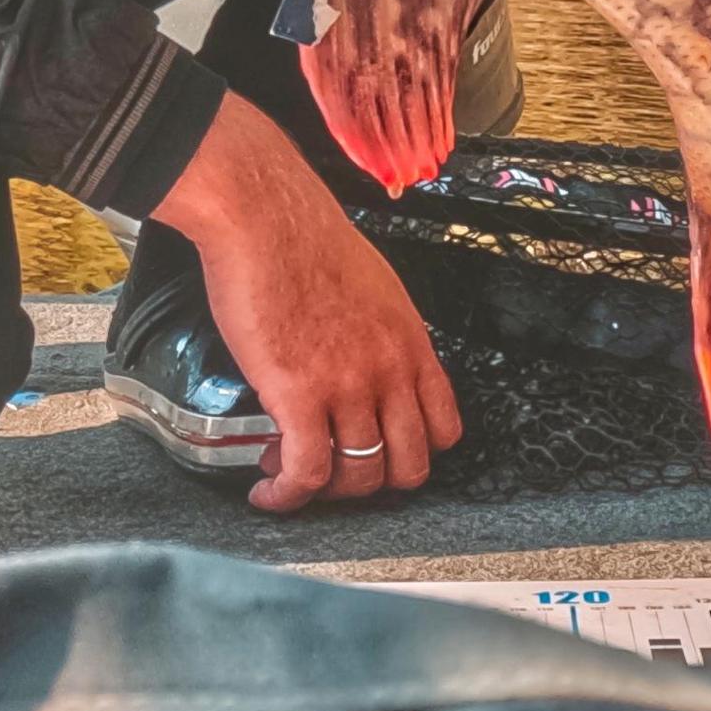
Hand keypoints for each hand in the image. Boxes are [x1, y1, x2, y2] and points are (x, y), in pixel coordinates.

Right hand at [142, 96, 461, 509]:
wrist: (266, 215)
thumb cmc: (304, 237)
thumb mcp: (373, 287)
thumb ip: (378, 332)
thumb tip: (361, 360)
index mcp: (412, 342)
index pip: (444, 428)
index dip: (412, 454)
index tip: (379, 454)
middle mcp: (390, 369)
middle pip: (408, 465)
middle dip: (369, 482)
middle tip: (332, 473)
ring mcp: (350, 384)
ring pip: (358, 475)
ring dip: (323, 492)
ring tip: (288, 476)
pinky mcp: (300, 393)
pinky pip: (306, 470)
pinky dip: (286, 495)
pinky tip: (267, 490)